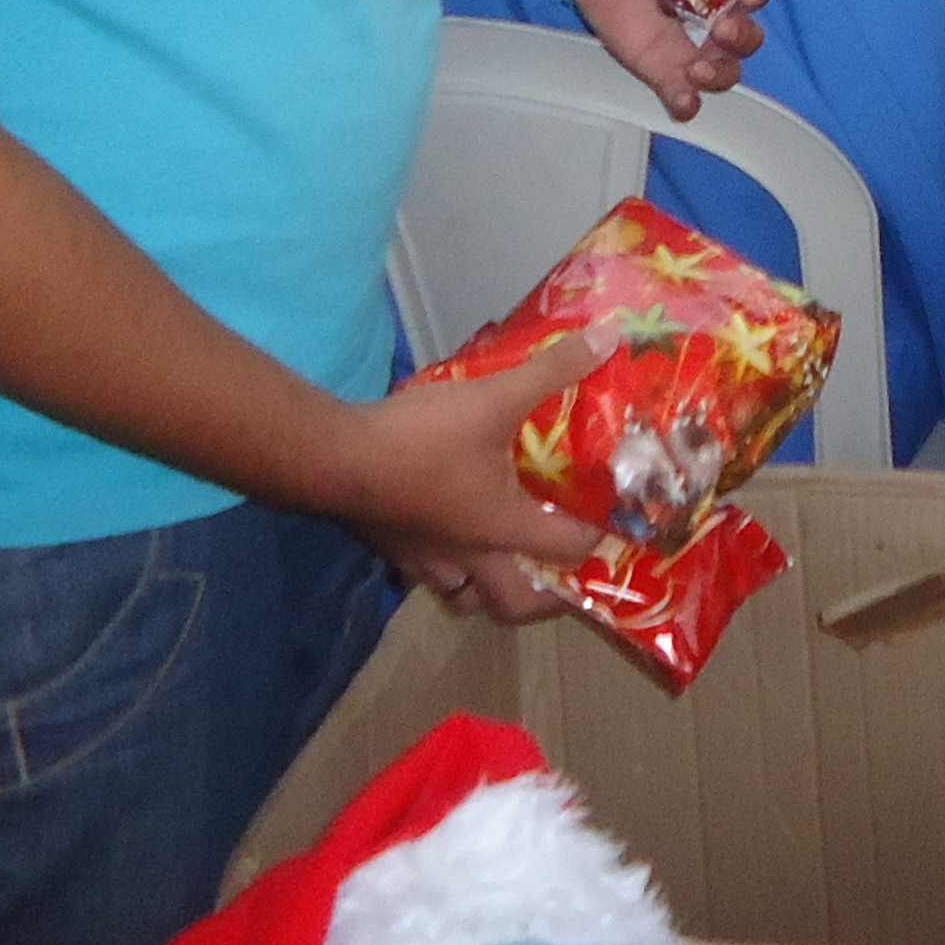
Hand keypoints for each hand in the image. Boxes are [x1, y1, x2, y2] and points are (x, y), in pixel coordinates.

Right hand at [323, 335, 609, 608]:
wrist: (330, 458)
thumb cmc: (418, 439)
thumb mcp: (492, 398)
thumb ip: (550, 371)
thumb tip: (607, 339)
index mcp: (502, 529)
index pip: (566, 550)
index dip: (596, 537)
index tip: (615, 521)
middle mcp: (468, 558)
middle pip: (516, 605)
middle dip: (546, 600)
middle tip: (566, 577)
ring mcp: (425, 561)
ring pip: (467, 598)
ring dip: (492, 591)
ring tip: (510, 565)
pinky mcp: (392, 551)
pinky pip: (430, 578)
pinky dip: (449, 571)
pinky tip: (450, 541)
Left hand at [558, 0, 769, 114]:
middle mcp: (714, 15)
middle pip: (747, 38)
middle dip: (742, 38)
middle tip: (721, 29)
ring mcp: (689, 45)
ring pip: (724, 71)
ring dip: (720, 75)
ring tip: (697, 70)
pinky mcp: (661, 67)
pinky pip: (682, 93)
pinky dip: (687, 103)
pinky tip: (683, 101)